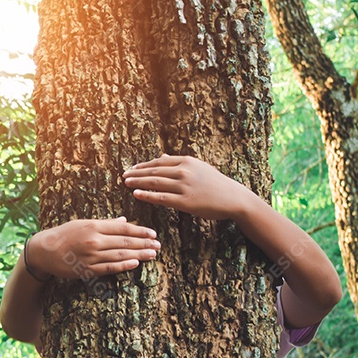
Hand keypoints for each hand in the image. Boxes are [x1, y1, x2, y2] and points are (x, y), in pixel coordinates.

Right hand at [27, 217, 160, 279]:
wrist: (44, 251)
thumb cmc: (64, 234)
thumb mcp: (83, 223)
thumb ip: (105, 223)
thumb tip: (124, 221)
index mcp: (94, 226)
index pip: (123, 228)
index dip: (140, 230)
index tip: (152, 233)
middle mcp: (94, 240)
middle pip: (125, 241)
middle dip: (144, 243)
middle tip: (158, 244)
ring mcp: (91, 256)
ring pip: (120, 255)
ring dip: (139, 254)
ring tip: (152, 254)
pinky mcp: (88, 269)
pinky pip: (109, 268)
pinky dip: (124, 265)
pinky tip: (135, 263)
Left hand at [124, 154, 251, 219]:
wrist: (234, 198)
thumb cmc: (216, 184)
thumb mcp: (198, 167)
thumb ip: (179, 162)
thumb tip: (161, 156)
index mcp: (186, 161)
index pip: (159, 162)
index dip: (143, 165)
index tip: (132, 168)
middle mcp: (184, 171)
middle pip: (154, 171)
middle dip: (137, 173)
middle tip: (124, 175)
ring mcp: (184, 186)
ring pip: (155, 183)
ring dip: (138, 182)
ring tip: (126, 183)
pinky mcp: (185, 201)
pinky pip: (162, 198)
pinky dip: (147, 196)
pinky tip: (136, 194)